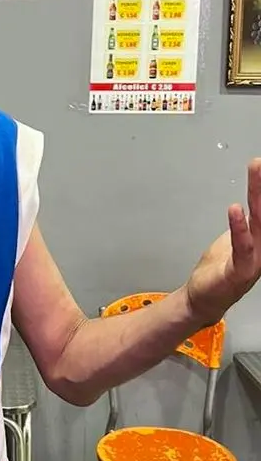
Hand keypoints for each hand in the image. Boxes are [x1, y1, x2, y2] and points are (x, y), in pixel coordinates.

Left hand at [186, 158, 260, 325]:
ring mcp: (254, 259)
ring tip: (257, 170)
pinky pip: (242, 247)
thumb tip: (249, 204)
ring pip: (260, 223)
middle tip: (260, 161)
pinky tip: (236, 209)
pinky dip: (239, 228)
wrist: (204, 299)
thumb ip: (246, 223)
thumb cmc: (221, 270)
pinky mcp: (239, 271)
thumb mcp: (237, 239)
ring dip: (258, 195)